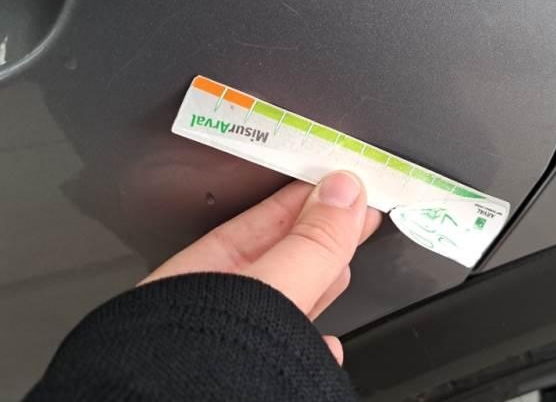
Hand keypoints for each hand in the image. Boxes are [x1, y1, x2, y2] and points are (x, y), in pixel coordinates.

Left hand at [140, 171, 381, 364]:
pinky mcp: (244, 377)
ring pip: (282, 302)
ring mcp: (227, 344)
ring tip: (345, 265)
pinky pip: (283, 347)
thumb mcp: (265, 289)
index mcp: (202, 273)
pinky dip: (310, 340)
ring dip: (318, 282)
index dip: (307, 197)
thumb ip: (309, 244)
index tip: (343, 182)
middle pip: (276, 258)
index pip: (264, 220)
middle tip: (358, 212)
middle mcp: (211, 306)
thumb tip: (344, 193)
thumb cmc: (192, 363)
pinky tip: (327, 342)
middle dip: (320, 234)